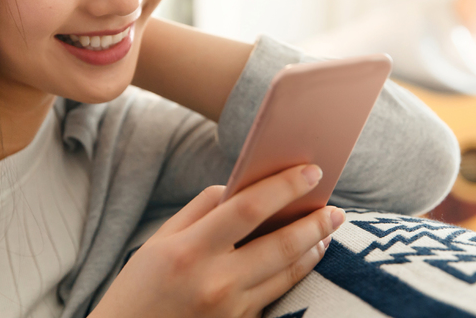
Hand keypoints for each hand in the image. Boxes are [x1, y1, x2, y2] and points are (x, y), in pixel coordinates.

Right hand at [90, 164, 345, 317]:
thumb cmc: (140, 286)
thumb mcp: (159, 240)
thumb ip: (200, 210)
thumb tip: (239, 188)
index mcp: (190, 251)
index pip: (247, 209)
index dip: (283, 187)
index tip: (311, 172)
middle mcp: (215, 282)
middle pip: (280, 245)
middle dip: (315, 223)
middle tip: (336, 208)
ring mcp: (230, 309)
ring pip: (287, 273)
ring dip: (313, 248)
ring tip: (327, 229)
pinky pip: (277, 294)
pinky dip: (296, 272)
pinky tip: (306, 257)